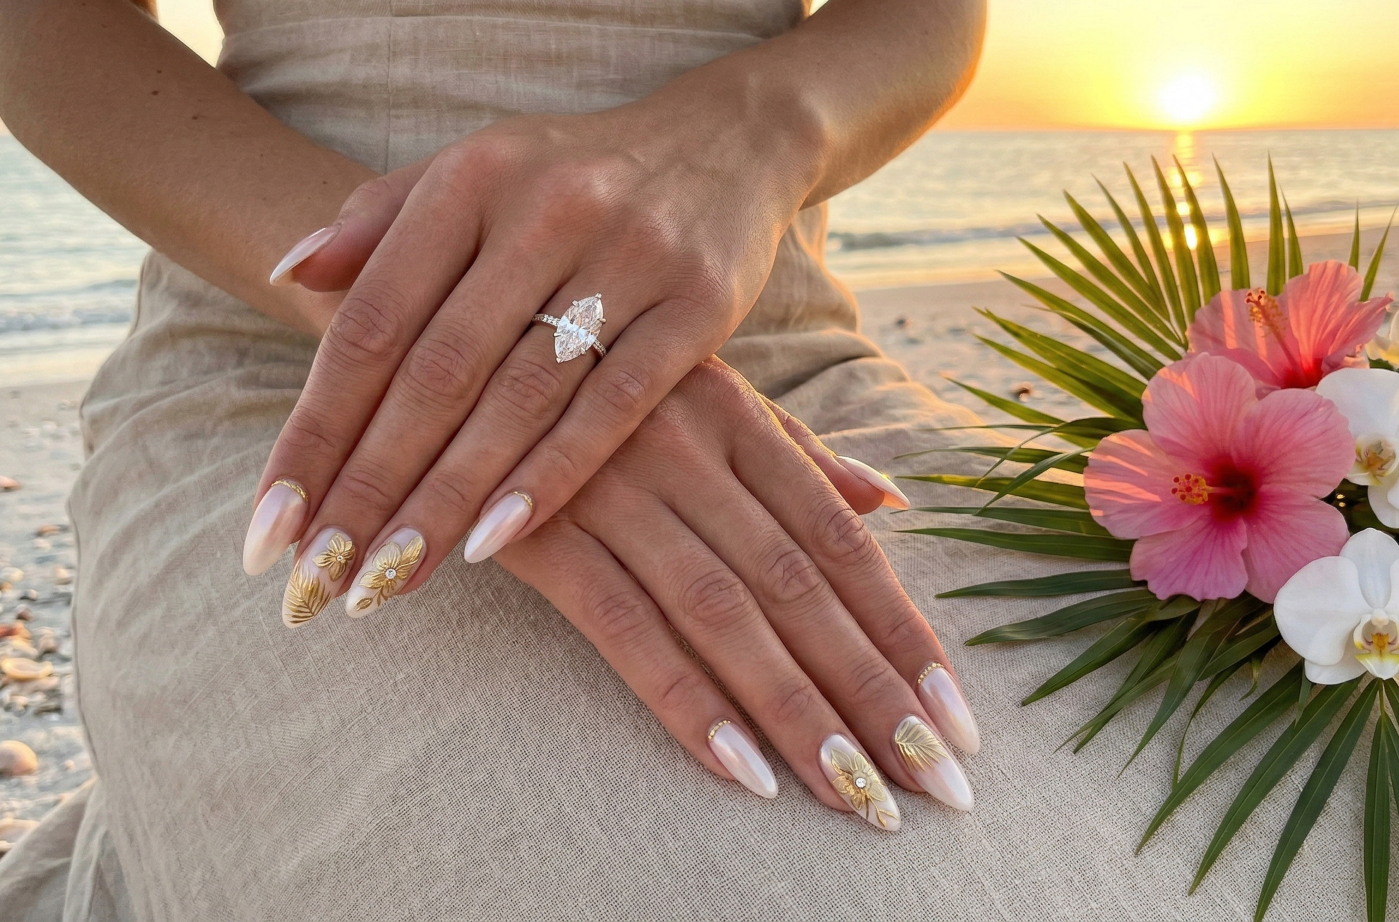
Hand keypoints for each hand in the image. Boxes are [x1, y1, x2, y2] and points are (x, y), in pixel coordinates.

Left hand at [245, 86, 818, 618]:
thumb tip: (287, 274)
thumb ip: (376, 221)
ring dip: (447, 500)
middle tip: (318, 578)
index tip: (269, 525)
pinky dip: (551, 478)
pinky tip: (494, 543)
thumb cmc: (568, 176)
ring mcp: (627, 258)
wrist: (725, 142)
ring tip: (388, 581)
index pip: (371, 323)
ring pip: (518, 400)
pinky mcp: (698, 306)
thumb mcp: (471, 173)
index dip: (315, 430)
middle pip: (435, 373)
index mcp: (469, 181)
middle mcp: (543, 212)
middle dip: (369, 486)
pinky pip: (614, 407)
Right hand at [497, 360, 978, 822]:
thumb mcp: (695, 388)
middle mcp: (685, 447)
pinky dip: (686, 700)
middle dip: (871, 691)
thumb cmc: (581, 375)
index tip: (956, 717)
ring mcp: (612, 487)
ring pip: (724, 614)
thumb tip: (886, 501)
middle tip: (933, 786)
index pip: (838, 540)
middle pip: (797, 587)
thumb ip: (793, 453)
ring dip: (797, 712)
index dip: (901, 630)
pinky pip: (623, 626)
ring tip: (860, 796)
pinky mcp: (539, 530)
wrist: (442, 337)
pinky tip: (745, 772)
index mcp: (733, 413)